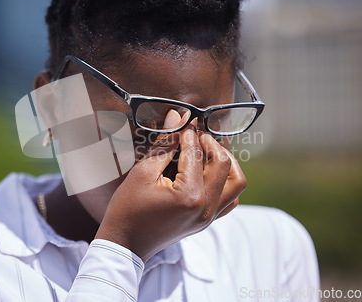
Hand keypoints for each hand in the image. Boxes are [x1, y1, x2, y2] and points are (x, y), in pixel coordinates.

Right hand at [95, 110, 246, 261]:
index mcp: (190, 195)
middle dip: (210, 144)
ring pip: (236, 183)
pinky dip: (226, 182)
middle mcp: (206, 208)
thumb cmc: (128, 209)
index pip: (197, 153)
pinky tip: (208, 173)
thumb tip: (177, 117)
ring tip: (206, 152)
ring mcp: (209, 217)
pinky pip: (230, 200)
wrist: (125, 243)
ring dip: (225, 163)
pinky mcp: (207, 222)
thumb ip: (164, 144)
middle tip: (194, 135)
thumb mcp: (142, 172)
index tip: (185, 119)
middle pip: (224, 164)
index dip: (190, 131)